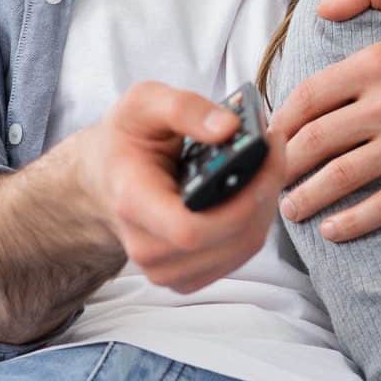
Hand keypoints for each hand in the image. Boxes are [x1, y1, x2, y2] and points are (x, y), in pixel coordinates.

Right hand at [72, 82, 284, 293]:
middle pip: (228, 238)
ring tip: (267, 163)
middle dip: (263, 191)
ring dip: (265, 205)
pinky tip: (252, 190)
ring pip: (242, 248)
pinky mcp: (186, 276)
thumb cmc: (127, 140)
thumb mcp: (143, 104)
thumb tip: (229, 128)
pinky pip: (239, 254)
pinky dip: (256, 221)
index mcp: (132, 202)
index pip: (190, 228)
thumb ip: (183, 108)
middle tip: (274, 147)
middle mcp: (146, 246)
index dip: (239, 201)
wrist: (106, 178)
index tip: (264, 155)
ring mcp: (166, 268)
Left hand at [271, 0, 380, 243]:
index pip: (307, 96)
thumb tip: (323, 8)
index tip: (266, 137)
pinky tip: (332, 231)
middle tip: (264, 179)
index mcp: (378, 62)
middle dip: (280, 166)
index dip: (278, 121)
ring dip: (305, 198)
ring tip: (288, 209)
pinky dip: (352, 222)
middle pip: (313, 142)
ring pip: (340, 177)